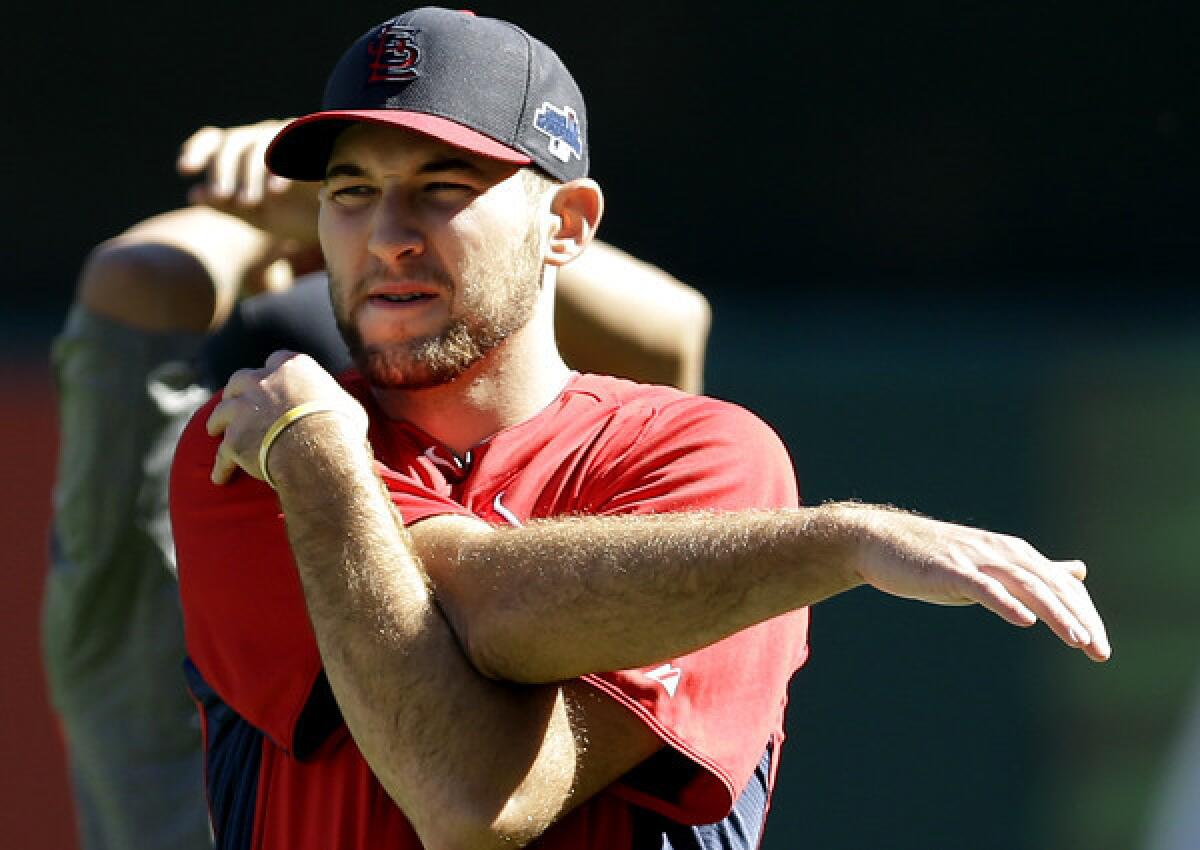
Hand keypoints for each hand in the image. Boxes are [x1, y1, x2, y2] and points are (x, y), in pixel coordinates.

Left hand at [178, 121, 319, 243]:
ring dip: (249, 173)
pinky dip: (280, 167)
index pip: (213, 140)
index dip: (197, 151)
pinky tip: (276, 191)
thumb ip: (226, 205)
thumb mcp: (259, 217)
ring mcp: (291, 135)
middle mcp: (264, 138)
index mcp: (244, 154)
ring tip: (249, 203)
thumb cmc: (299, 218)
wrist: (349, 223)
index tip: (184, 170)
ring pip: (260, 141)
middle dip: (223, 169)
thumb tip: (194, 194)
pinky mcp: (316, 140)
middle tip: (224, 197)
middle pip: (233, 141)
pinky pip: (292, 144)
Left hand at [206, 350, 367, 486]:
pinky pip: (223, 453)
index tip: (274, 381)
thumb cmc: (341, 427)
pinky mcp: (234, 439)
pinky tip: (219, 476)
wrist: (319, 451)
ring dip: (217, 421)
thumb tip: (340, 408)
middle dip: (237, 391)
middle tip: (236, 401)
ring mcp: (243, 409)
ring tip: (214, 430)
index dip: (274, 373)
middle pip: (241, 380)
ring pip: (221, 412)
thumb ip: (334, 400)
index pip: (277, 361)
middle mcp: (263, 381)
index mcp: (293, 367)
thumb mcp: (348, 405)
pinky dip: (221, 465)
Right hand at [838, 504, 1111, 661]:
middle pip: (1051, 586)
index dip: (1085, 614)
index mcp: (1014, 554)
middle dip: (1079, 619)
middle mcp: (1001, 552)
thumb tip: (1076, 572)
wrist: (879, 542)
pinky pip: (983, 586)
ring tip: (1077, 640)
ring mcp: (975, 560)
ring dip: (1054, 612)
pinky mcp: (950, 570)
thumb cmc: (933, 559)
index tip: (1101, 648)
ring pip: (1025, 585)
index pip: (1061, 585)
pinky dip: (1006, 602)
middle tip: (1100, 653)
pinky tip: (1023, 620)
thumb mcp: (990, 564)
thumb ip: (1034, 571)